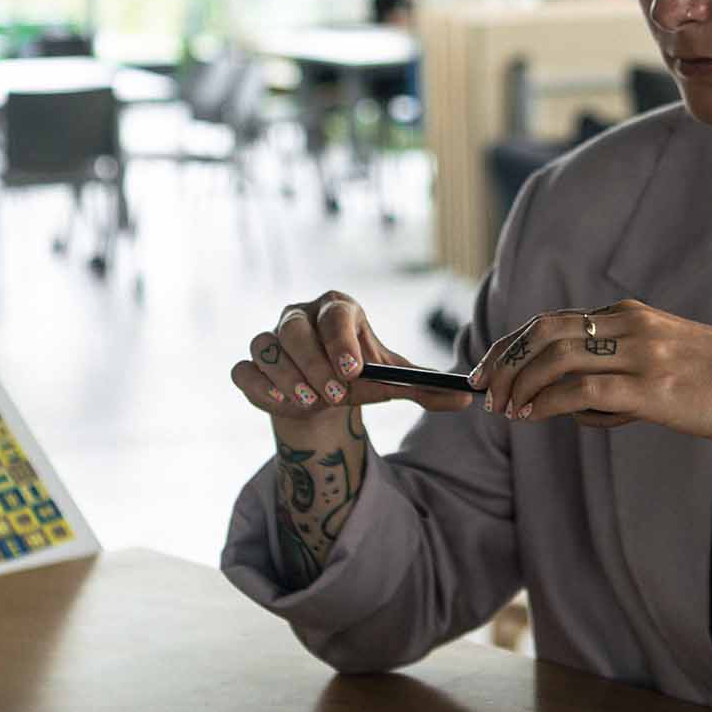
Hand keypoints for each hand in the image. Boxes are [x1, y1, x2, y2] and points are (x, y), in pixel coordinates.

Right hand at [230, 291, 473, 420]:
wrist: (323, 394)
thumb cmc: (360, 375)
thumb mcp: (394, 379)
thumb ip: (427, 387)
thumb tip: (468, 398)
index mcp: (337, 308)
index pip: (336, 314)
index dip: (341, 340)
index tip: (353, 370)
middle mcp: (299, 316)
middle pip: (294, 329)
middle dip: (313, 363)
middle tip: (332, 393)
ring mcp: (270, 338)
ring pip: (264, 348)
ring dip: (287, 377)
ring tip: (310, 401)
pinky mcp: (250, 366)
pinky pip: (243, 371)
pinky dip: (259, 387)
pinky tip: (280, 402)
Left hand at [469, 299, 711, 446]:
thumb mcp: (667, 360)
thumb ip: (622, 373)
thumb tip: (578, 406)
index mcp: (632, 315)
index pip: (553, 321)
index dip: (512, 344)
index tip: (488, 368)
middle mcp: (632, 325)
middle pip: (545, 332)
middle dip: (504, 360)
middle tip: (483, 390)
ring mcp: (643, 355)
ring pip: (558, 357)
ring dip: (521, 384)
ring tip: (506, 410)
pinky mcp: (654, 389)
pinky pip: (585, 390)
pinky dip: (550, 403)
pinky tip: (536, 417)